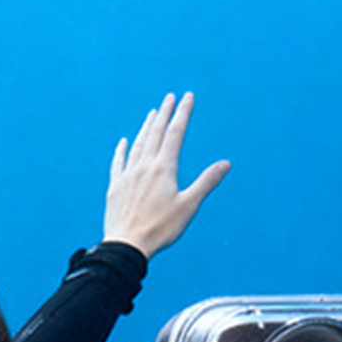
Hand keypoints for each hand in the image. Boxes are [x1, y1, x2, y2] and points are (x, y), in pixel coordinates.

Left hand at [102, 91, 229, 258]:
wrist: (127, 245)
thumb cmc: (160, 229)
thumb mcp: (189, 206)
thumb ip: (206, 182)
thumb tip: (225, 164)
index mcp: (164, 168)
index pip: (175, 133)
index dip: (182, 113)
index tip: (187, 97)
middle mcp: (144, 166)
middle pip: (155, 133)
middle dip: (164, 114)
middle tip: (169, 98)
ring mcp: (128, 175)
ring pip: (137, 144)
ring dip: (146, 127)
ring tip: (152, 114)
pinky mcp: (115, 187)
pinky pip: (118, 163)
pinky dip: (122, 150)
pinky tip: (123, 142)